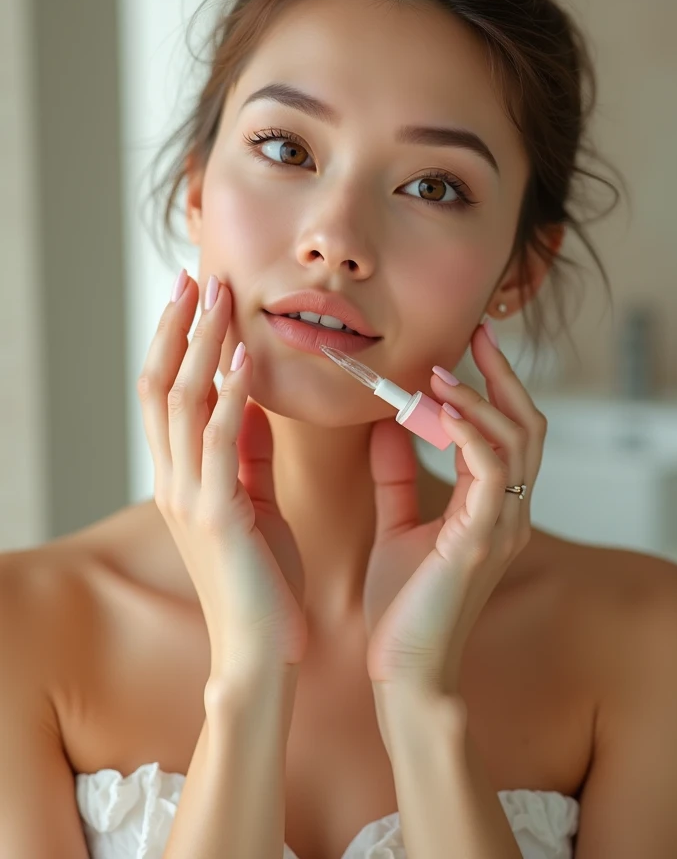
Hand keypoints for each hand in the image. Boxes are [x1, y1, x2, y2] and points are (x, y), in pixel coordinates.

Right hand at [137, 271, 306, 680]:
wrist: (262, 649)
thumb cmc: (261, 579)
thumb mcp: (252, 504)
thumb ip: (247, 455)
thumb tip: (253, 403)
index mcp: (180, 478)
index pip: (166, 395)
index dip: (175, 343)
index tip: (191, 299)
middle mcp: (173, 481)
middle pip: (162, 387)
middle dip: (178, 329)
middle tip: (196, 278)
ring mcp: (189, 496)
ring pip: (182, 404)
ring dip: (200, 346)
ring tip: (218, 299)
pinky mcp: (217, 514)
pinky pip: (220, 442)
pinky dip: (230, 396)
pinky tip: (243, 360)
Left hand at [363, 321, 545, 693]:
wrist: (401, 672)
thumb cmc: (401, 607)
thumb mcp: (397, 526)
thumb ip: (397, 477)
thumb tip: (387, 426)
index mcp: (491, 508)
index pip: (507, 432)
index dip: (491, 387)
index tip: (464, 348)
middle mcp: (507, 512)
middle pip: (527, 425)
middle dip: (502, 375)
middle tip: (475, 336)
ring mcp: (501, 526)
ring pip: (516, 440)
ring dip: (479, 398)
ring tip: (440, 372)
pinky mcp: (481, 540)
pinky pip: (490, 470)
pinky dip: (470, 432)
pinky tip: (440, 409)